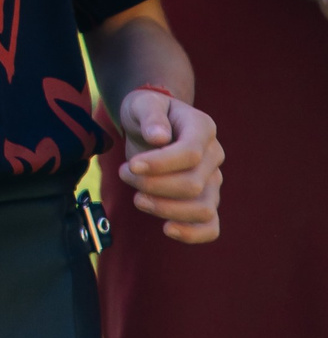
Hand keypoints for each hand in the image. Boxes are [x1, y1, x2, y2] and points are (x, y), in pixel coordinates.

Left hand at [113, 89, 222, 243]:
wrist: (153, 125)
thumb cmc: (147, 112)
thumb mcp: (143, 103)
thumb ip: (151, 115)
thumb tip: (159, 138)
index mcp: (202, 128)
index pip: (190, 153)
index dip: (160, 164)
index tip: (131, 166)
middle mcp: (214, 156)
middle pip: (193, 184)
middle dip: (154, 185)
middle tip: (124, 173)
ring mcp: (213, 181)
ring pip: (203, 209)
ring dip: (166, 209)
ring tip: (138, 198)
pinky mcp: (205, 201)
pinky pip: (211, 226)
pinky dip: (193, 234)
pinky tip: (167, 229)